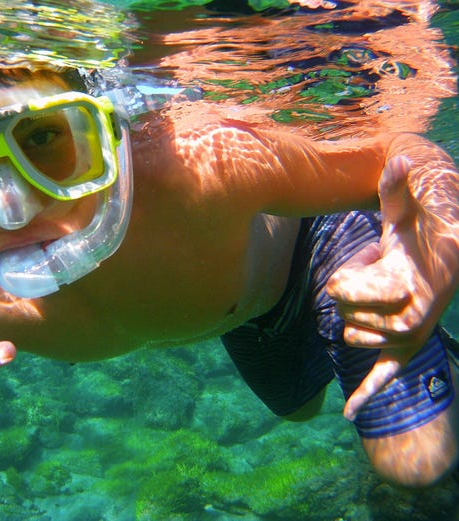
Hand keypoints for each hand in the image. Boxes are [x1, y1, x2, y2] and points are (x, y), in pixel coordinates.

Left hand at [326, 156, 456, 420]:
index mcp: (420, 279)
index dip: (351, 285)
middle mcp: (421, 312)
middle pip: (359, 322)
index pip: (371, 296)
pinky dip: (368, 393)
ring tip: (366, 298)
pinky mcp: (405, 351)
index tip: (346, 271)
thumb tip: (400, 158)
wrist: (442, 247)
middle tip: (353, 278)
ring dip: (353, 324)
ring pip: (360, 341)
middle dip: (349, 302)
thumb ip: (399, 187)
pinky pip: (386, 377)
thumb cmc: (420, 224)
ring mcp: (415, 335)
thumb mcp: (407, 204)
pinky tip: (348, 412)